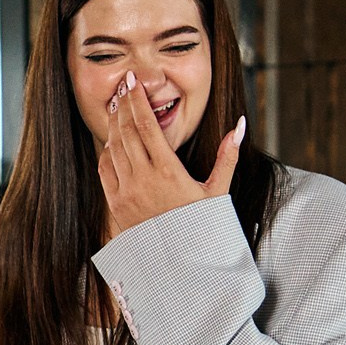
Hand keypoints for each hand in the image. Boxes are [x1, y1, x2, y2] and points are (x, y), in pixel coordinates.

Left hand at [95, 72, 244, 242]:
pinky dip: (107, 150)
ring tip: (117, 106)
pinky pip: (105, 169)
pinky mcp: (115, 204)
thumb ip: (227, 156)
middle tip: (124, 85)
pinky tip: (114, 139)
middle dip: (123, 105)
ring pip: (113, 148)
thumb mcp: (218, 191)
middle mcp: (142, 180)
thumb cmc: (202, 225)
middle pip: (126, 131)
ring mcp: (125, 193)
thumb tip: (241, 125)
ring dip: (114, 124)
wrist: (179, 263)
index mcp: (168, 172)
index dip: (137, 100)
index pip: (146, 126)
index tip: (132, 81)